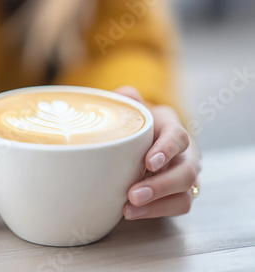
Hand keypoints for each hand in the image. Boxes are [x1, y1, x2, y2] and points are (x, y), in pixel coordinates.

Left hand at [114, 86, 200, 219]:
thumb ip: (126, 99)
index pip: (178, 137)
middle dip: (160, 186)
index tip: (149, 162)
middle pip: (186, 172)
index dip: (166, 150)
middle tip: (133, 195)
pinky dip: (156, 212)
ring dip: (157, 204)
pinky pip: (177, 206)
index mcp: (172, 128)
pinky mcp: (179, 193)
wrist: (141, 140)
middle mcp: (185, 153)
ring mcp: (185, 174)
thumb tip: (123, 95)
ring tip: (129, 210)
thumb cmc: (135, 125)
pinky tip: (132, 214)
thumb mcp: (131, 108)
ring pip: (185, 193)